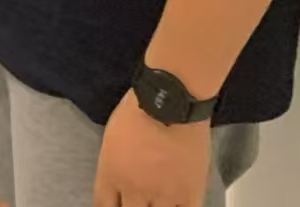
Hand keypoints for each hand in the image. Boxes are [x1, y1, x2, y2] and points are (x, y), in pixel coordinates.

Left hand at [93, 92, 211, 206]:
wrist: (170, 103)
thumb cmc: (137, 110)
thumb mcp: (111, 138)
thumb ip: (113, 165)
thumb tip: (119, 179)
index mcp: (110, 175)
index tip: (116, 205)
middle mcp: (134, 190)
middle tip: (139, 200)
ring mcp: (162, 195)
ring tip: (158, 201)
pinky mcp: (189, 194)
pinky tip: (177, 205)